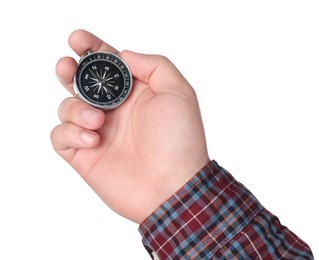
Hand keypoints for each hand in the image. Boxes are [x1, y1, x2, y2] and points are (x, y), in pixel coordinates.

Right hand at [51, 29, 209, 223]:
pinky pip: (60, 136)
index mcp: (133, 93)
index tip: (78, 40)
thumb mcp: (178, 92)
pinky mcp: (85, 155)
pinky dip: (70, 133)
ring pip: (67, 107)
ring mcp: (98, 132)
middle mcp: (114, 111)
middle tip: (67, 67)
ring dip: (76, 108)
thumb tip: (123, 56)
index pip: (106, 65)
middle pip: (80, 82)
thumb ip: (154, 65)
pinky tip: (93, 140)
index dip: (91, 49)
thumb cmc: (179, 141)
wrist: (172, 186)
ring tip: (98, 121)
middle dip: (69, 70)